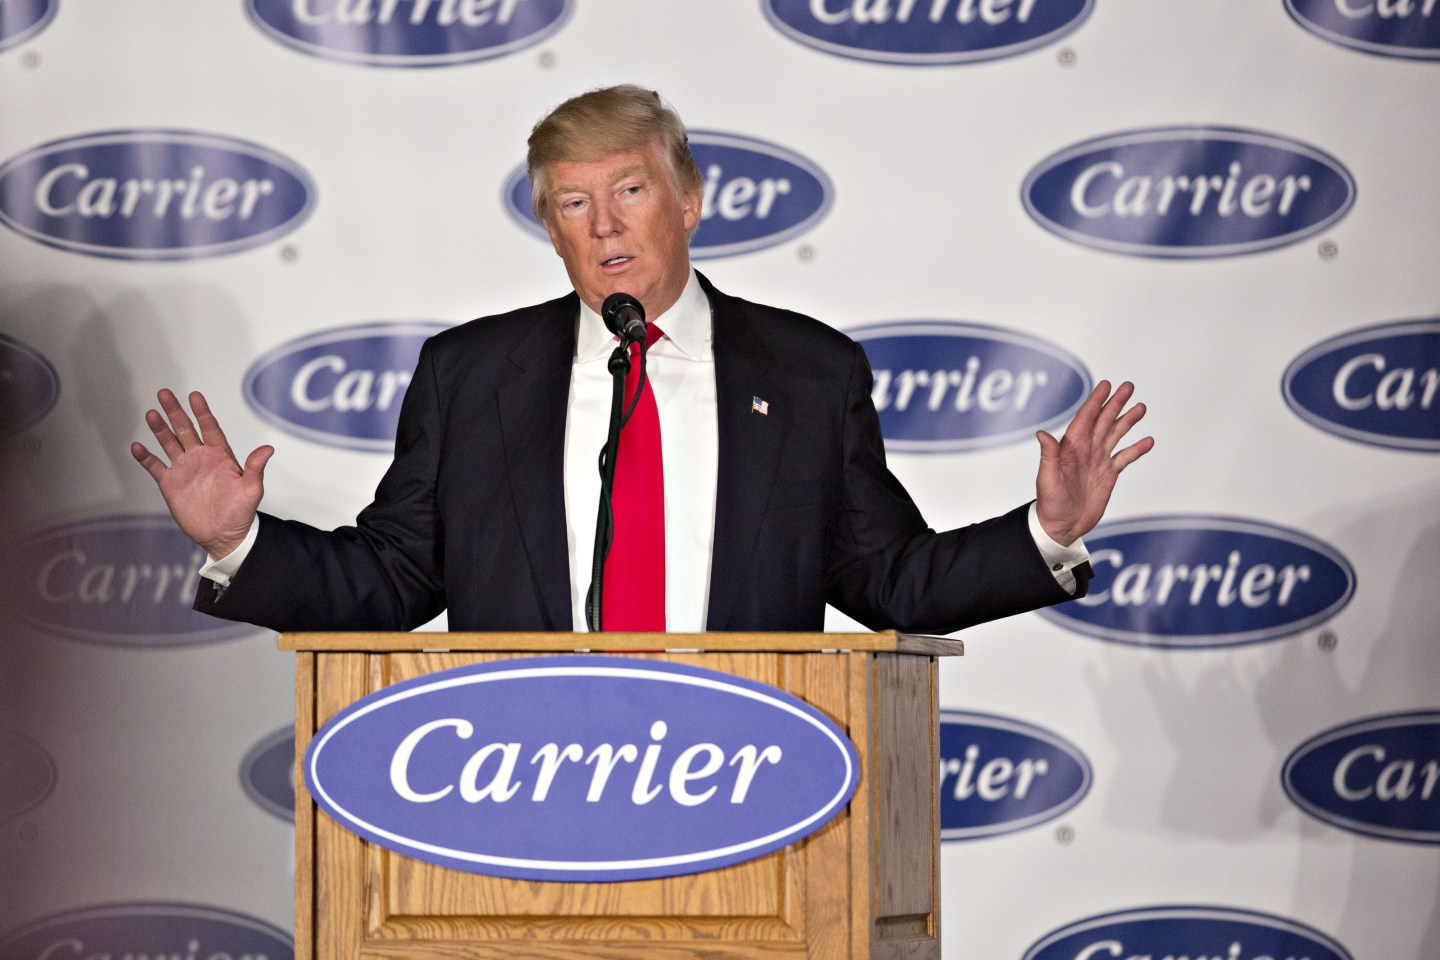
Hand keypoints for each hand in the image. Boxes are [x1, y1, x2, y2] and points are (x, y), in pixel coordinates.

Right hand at [130, 389, 272, 559]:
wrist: (224, 535)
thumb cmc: (241, 512)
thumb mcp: (251, 490)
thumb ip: (255, 468)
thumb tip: (268, 449)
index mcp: (220, 455)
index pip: (210, 428)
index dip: (202, 412)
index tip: (195, 396)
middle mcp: (200, 457)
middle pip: (185, 429)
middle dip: (175, 412)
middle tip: (164, 393)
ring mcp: (184, 469)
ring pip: (169, 443)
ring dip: (160, 429)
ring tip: (151, 414)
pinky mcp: (171, 483)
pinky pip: (155, 467)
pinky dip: (146, 458)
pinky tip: (137, 447)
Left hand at [1034, 380, 1152, 545]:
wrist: (1062, 525)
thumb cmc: (1050, 503)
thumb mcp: (1047, 479)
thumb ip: (1048, 456)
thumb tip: (1042, 433)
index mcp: (1070, 447)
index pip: (1085, 418)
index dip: (1095, 401)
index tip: (1106, 385)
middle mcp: (1086, 450)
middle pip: (1103, 421)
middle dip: (1115, 403)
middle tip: (1128, 386)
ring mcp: (1098, 461)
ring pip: (1116, 435)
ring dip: (1128, 421)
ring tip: (1141, 408)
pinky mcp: (1108, 474)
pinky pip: (1125, 457)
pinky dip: (1136, 449)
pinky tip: (1148, 441)